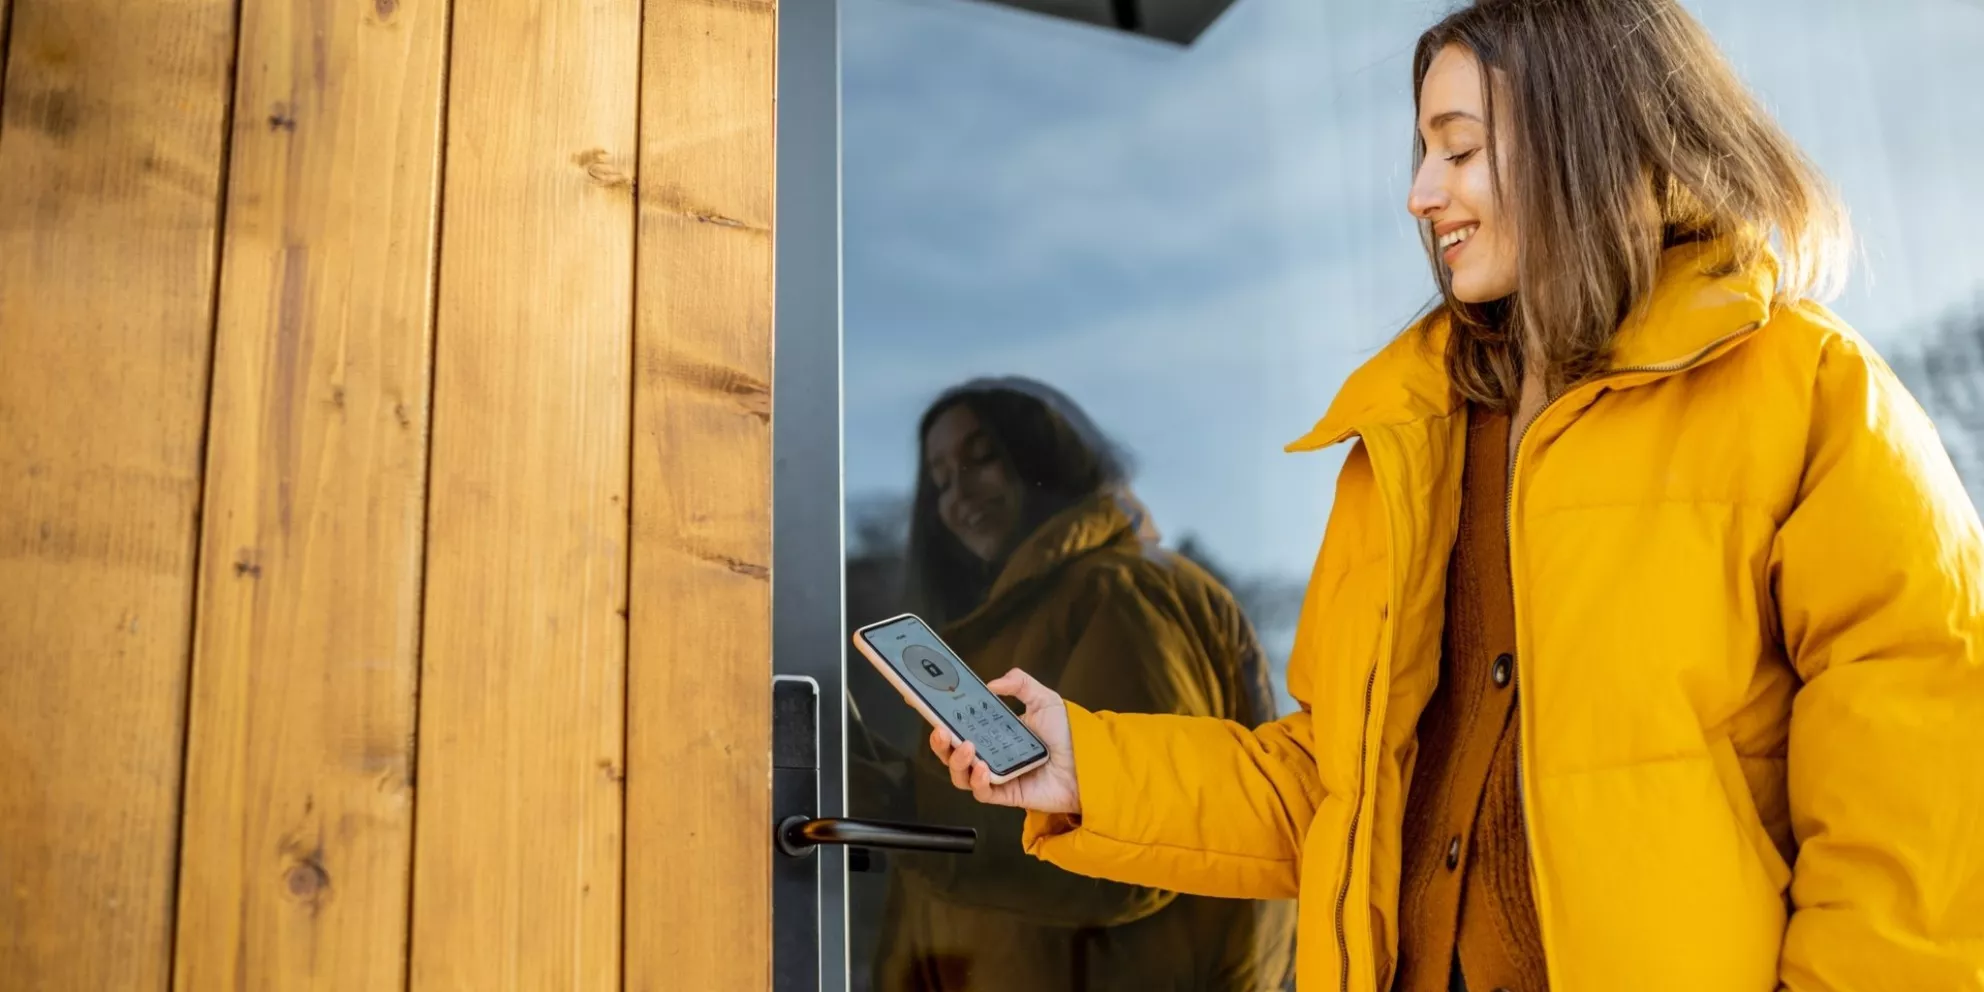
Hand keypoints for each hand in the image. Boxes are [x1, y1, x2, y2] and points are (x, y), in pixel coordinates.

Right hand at [928, 668, 1080, 814]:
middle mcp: (992, 754)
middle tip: (941, 732)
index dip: (942, 719)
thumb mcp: (1045, 699)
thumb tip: (993, 683)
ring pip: (962, 775)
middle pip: (953, 753)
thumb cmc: (1069, 736)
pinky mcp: (1007, 794)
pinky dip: (978, 782)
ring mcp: (998, 775)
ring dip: (956, 762)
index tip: (927, 707)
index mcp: (995, 732)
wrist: (1089, 764)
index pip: (961, 726)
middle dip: (940, 744)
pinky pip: (983, 793)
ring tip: (964, 748)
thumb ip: (1020, 684)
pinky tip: (982, 769)